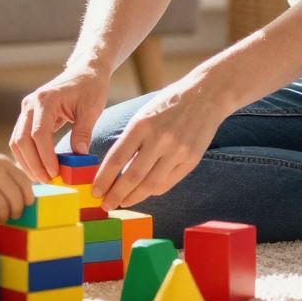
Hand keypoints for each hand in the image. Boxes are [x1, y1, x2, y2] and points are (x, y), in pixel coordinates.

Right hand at [0, 145, 32, 224]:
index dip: (28, 197)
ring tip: (0, 218)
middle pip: (18, 198)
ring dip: (4, 217)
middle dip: (18, 210)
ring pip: (5, 208)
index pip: (25, 183)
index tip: (27, 205)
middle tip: (14, 216)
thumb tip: (19, 194)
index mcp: (4, 162)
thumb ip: (4, 174)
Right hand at [10, 63, 111, 183]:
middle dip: (33, 164)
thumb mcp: (92, 109)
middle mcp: (31, 104)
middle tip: (47, 181)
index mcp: (45, 99)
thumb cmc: (90, 86)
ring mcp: (27, 110)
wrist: (85, 70)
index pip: (39, 134)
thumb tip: (79, 156)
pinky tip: (39, 168)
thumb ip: (83, 132)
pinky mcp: (28, 116)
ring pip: (17, 142)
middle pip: (22, 140)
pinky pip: (21, 139)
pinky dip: (27, 155)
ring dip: (27, 162)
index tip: (55, 173)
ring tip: (43, 178)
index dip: (45, 157)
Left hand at [90, 77, 229, 210]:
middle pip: (132, 177)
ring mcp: (177, 151)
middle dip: (115, 195)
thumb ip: (130, 141)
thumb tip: (114, 172)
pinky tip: (144, 192)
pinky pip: (167, 183)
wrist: (205, 95)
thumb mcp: (143, 115)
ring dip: (133, 198)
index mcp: (141, 125)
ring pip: (150, 185)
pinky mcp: (191, 159)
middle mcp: (159, 139)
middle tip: (106, 205)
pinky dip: (153, 191)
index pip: (116, 159)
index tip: (95, 192)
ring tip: (123, 202)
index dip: (103, 180)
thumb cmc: (168, 104)